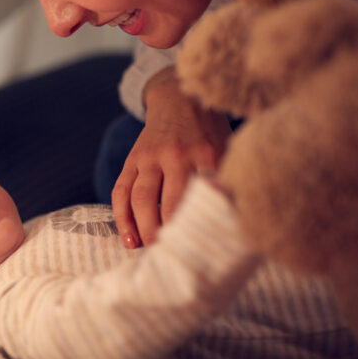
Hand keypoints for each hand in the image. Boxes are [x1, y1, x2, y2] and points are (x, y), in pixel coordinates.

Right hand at [112, 66, 231, 247]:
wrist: (179, 99)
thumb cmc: (210, 133)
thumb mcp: (227, 149)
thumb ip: (228, 180)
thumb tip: (236, 224)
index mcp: (206, 154)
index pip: (201, 198)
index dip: (199, 227)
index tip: (202, 253)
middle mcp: (176, 155)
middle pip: (168, 203)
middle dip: (169, 235)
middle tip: (174, 259)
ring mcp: (150, 157)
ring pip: (141, 199)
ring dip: (144, 230)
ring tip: (149, 252)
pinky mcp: (133, 159)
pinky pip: (121, 190)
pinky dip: (122, 217)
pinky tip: (129, 238)